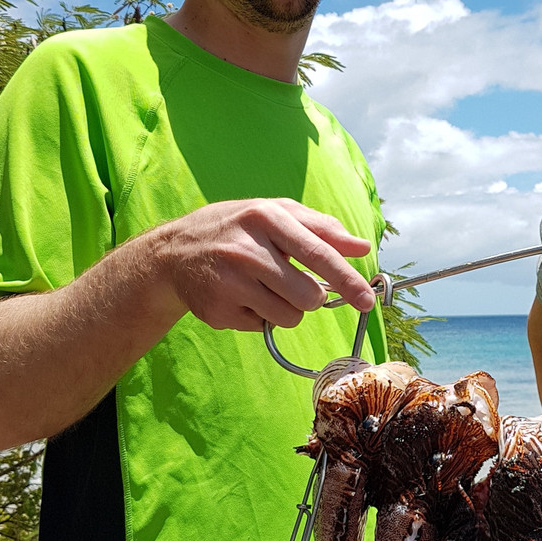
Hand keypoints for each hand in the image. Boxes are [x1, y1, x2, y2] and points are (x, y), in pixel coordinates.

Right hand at [151, 198, 376, 330]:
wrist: (174, 252)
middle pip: (308, 295)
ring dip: (287, 309)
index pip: (318, 253)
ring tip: (265, 288)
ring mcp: (230, 283)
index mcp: (266, 217)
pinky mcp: (218, 311)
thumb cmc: (238, 229)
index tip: (367, 300)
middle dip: (310, 296)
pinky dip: (261, 316)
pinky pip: (264, 327)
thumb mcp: (275, 213)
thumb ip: (321, 228)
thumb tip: (362, 247)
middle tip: (292, 283)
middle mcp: (246, 250)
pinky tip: (241, 297)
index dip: (347, 279)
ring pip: (290, 317)